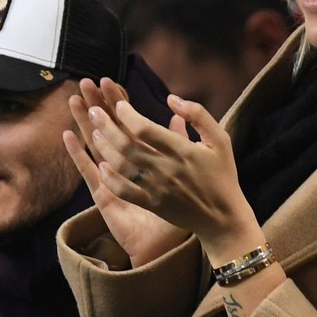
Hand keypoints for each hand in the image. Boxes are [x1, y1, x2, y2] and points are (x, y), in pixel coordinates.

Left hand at [80, 82, 263, 266]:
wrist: (223, 218)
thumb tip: (171, 99)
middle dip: (106, 126)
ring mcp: (157, 188)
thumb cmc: (222, 174)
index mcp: (182, 151)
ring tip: (93, 133)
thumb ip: (198, 115)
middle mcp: (166, 169)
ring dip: (104, 148)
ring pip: (122, 166)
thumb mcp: (220, 139)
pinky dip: (110, 179)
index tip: (118, 104)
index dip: (127, 114)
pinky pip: (124, 192)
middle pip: (127, 146)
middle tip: (93, 111)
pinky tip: (101, 165)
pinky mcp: (152, 205)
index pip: (145, 129)